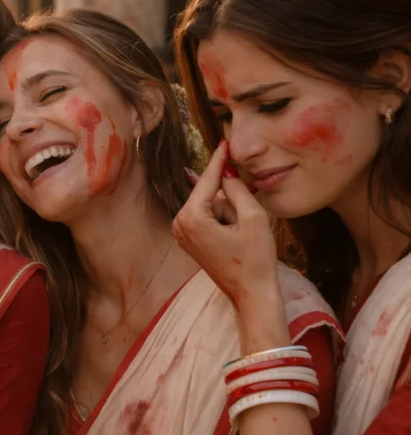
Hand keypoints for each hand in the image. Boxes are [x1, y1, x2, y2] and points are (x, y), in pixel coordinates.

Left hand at [173, 141, 277, 307]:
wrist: (250, 293)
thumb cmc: (255, 259)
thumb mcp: (253, 218)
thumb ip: (238, 189)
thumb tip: (227, 172)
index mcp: (192, 218)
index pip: (208, 181)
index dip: (219, 161)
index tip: (224, 141)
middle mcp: (179, 224)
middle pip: (210, 194)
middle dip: (230, 198)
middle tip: (247, 220)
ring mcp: (181, 233)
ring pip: (211, 205)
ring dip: (230, 211)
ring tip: (242, 235)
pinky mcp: (189, 239)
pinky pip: (208, 217)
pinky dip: (224, 218)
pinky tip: (237, 234)